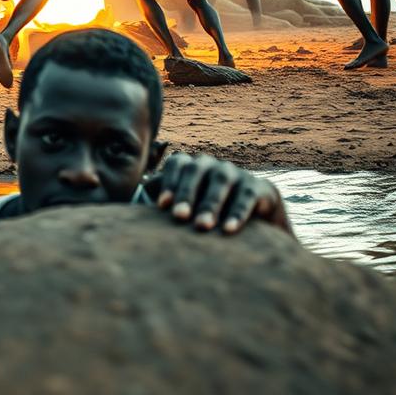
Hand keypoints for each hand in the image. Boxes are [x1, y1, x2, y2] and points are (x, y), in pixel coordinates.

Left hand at [146, 152, 290, 234]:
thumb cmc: (210, 214)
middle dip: (187, 193)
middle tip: (179, 217)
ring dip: (210, 203)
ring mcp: (237, 173)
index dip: (170, 182)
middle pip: (197, 170)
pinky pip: (247, 196)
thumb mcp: (189, 208)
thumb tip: (136, 204)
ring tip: (202, 226)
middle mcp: (214, 165)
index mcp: (194, 167)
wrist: (257, 221)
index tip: (162, 207)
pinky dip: (237, 212)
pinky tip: (228, 229)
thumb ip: (166, 204)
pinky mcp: (259, 187)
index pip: (178, 164)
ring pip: (220, 181)